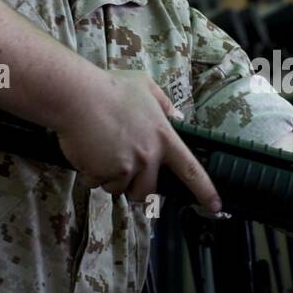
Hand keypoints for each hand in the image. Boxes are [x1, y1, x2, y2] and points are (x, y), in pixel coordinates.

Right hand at [53, 67, 221, 211]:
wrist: (77, 95)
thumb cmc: (109, 87)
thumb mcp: (145, 85)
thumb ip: (163, 103)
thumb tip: (176, 117)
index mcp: (163, 137)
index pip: (191, 169)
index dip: (205, 191)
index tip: (215, 206)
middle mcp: (149, 155)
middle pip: (148, 191)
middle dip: (135, 188)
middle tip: (120, 169)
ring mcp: (127, 166)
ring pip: (118, 188)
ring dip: (108, 178)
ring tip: (100, 151)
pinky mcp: (105, 173)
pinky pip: (96, 183)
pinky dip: (90, 173)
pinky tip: (87, 151)